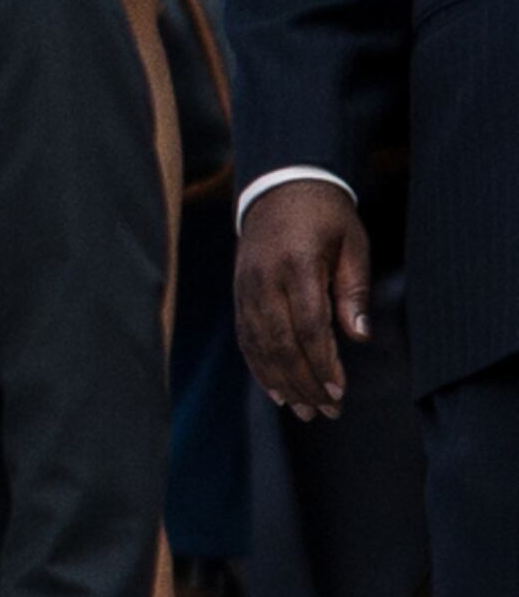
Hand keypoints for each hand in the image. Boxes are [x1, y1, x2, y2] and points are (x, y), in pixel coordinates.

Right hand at [236, 178, 368, 415]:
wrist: (278, 184)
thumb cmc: (325, 216)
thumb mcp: (352, 243)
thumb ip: (353, 290)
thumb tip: (358, 336)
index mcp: (296, 264)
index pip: (308, 325)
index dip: (323, 363)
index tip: (340, 392)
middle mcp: (264, 278)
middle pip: (280, 341)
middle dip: (304, 382)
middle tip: (326, 412)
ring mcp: (246, 285)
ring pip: (259, 343)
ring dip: (280, 381)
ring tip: (303, 410)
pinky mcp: (239, 290)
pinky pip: (245, 334)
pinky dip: (258, 365)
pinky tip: (275, 388)